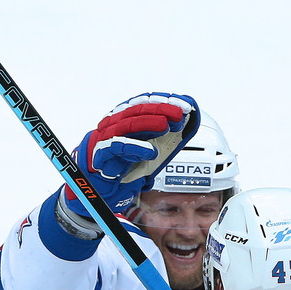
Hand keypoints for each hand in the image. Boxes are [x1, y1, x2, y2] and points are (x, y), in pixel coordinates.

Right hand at [63, 92, 199, 218]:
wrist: (103, 188)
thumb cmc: (126, 166)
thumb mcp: (152, 148)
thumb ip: (167, 135)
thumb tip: (189, 118)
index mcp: (126, 118)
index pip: (145, 103)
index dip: (164, 102)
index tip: (185, 105)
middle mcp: (115, 123)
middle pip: (137, 110)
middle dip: (160, 109)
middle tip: (179, 114)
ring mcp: (106, 137)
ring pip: (127, 125)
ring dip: (148, 123)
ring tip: (166, 126)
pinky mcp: (101, 154)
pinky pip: (117, 147)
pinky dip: (135, 148)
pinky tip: (150, 151)